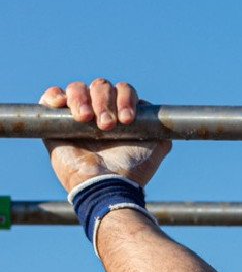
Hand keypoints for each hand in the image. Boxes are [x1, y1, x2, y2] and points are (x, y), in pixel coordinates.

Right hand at [39, 79, 170, 194]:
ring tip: (86, 120)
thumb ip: (160, 130)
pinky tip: (62, 105)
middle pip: (100, 86)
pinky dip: (54, 95)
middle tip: (106, 126)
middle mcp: (98, 113)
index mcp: (119, 115)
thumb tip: (159, 120)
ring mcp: (75, 117)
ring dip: (82, 99)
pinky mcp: (54, 124)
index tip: (127, 119)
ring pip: (77, 88)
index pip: (121, 90)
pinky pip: (50, 98)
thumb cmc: (130, 170)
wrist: (106, 186)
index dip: (125, 98)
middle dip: (105, 102)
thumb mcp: (156, 148)